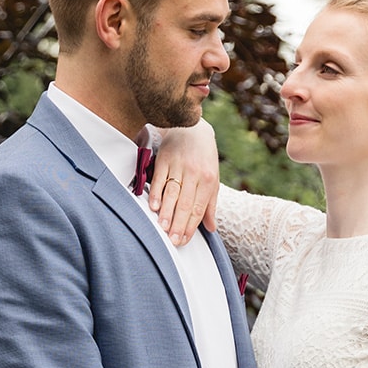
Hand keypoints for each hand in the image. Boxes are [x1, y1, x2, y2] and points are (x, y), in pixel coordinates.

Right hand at [151, 120, 219, 244]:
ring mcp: (179, 165)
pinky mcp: (164, 159)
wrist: (192, 127)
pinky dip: (156, 193)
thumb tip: (211, 228)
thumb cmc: (204, 157)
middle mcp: (195, 173)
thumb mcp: (213, 179)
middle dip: (179, 224)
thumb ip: (210, 204)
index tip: (183, 240)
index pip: (198, 208)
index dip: (191, 226)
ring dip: (167, 212)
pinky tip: (154, 206)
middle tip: (173, 240)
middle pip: (185, 203)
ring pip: (172, 192)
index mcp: (209, 180)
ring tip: (163, 228)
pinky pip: (159, 178)